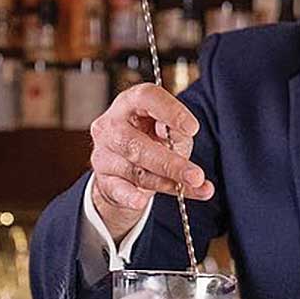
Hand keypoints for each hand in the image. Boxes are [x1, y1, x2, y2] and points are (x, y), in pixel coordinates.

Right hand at [88, 83, 214, 242]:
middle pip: (136, 144)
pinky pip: (118, 189)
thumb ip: (177, 132)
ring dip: (165, 182)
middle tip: (196, 175)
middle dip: (169, 162)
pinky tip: (141, 201)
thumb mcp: (169, 131)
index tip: (193, 129)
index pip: (146, 97)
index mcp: (129, 103)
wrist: (126, 168)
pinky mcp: (103, 179)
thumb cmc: (151, 140)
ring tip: (191, 187)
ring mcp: (103, 153)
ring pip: (134, 170)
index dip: (170, 111)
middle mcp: (111, 125)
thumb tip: (184, 134)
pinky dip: (131, 196)